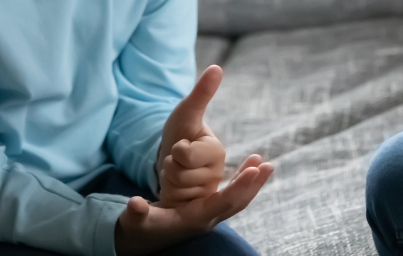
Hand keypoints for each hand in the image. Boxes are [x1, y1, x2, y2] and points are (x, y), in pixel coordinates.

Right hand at [115, 155, 273, 255]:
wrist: (141, 239)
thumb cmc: (139, 229)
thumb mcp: (134, 222)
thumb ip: (135, 214)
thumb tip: (133, 204)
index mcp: (194, 220)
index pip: (222, 203)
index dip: (239, 187)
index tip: (254, 171)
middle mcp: (207, 219)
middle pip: (237, 202)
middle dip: (253, 185)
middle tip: (268, 165)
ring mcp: (210, 215)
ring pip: (237, 199)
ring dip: (251, 182)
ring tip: (264, 163)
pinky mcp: (209, 209)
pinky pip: (231, 195)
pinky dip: (241, 181)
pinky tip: (250, 168)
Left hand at [156, 66, 226, 207]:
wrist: (171, 159)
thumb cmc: (180, 133)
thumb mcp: (185, 113)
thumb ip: (201, 93)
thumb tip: (217, 66)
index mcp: (217, 151)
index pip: (184, 154)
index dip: (176, 149)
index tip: (183, 146)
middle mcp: (217, 174)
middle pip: (179, 175)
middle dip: (171, 166)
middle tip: (179, 160)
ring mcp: (208, 193)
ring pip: (175, 191)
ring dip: (170, 180)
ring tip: (179, 174)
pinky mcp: (198, 209)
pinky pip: (173, 204)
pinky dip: (170, 195)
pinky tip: (178, 190)